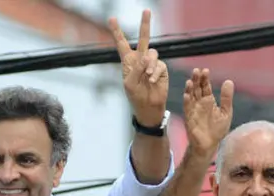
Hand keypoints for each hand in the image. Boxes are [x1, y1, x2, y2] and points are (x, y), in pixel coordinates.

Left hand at [109, 10, 168, 125]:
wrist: (148, 107)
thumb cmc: (135, 96)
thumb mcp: (130, 83)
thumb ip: (136, 69)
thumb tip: (147, 57)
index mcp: (128, 61)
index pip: (122, 44)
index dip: (117, 32)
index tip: (112, 19)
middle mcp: (140, 59)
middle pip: (143, 38)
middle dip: (145, 24)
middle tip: (147, 10)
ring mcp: (151, 63)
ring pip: (152, 53)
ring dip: (149, 64)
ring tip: (147, 76)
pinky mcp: (161, 68)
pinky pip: (159, 65)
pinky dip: (155, 73)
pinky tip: (151, 81)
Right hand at [183, 68, 233, 154]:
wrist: (209, 144)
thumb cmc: (217, 129)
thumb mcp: (226, 112)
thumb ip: (226, 98)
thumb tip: (228, 81)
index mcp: (208, 101)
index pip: (205, 87)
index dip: (205, 79)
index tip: (205, 70)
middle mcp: (199, 103)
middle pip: (197, 89)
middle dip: (196, 80)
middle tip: (197, 71)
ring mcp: (193, 110)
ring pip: (190, 96)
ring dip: (189, 89)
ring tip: (190, 81)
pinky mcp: (189, 118)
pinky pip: (187, 108)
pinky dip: (186, 101)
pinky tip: (186, 95)